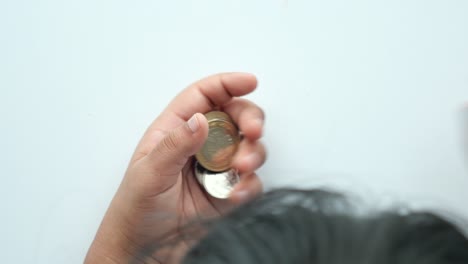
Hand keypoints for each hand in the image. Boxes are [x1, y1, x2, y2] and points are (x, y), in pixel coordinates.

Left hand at [85, 73, 265, 262]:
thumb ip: (175, 145)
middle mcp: (199, 144)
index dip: (227, 84)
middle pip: (235, 116)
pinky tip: (235, 194)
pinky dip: (250, 184)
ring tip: (242, 168)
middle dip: (250, 119)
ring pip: (248, 146)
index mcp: (175, 130)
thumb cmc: (136, 210)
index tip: (250, 82)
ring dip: (253, 152)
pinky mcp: (227, 190)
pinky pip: (251, 180)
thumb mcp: (149, 174)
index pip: (204, 96)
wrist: (144, 251)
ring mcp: (216, 167)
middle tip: (253, 131)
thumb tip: (200, 120)